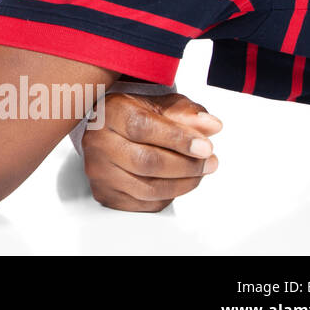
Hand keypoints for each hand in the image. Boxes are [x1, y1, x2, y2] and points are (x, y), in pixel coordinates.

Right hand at [81, 92, 221, 211]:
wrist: (107, 133)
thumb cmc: (134, 117)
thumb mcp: (159, 105)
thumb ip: (185, 113)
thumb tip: (211, 125)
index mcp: (110, 113)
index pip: (142, 127)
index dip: (177, 139)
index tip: (205, 146)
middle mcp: (98, 143)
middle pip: (146, 161)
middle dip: (187, 165)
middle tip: (210, 162)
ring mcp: (100, 171)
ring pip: (148, 188)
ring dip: (183, 183)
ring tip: (200, 172)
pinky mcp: (106, 194)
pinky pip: (145, 203)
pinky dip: (170, 196)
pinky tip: (179, 182)